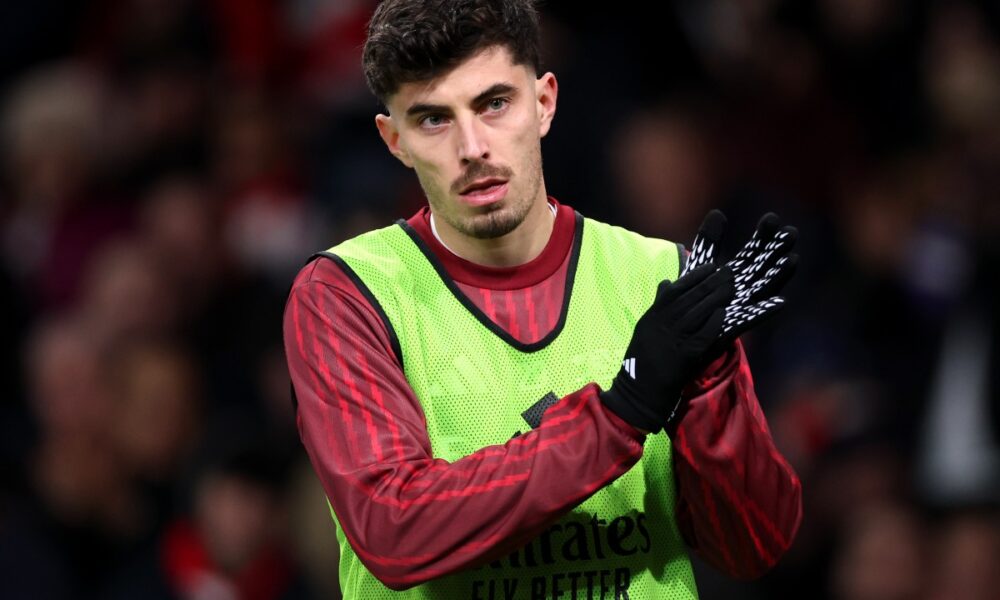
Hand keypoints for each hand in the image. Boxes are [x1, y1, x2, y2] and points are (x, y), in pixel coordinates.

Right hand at [600, 263, 733, 432]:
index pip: (675, 290)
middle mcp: (662, 324)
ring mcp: (674, 338)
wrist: (639, 389)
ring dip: (716, 298)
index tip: (710, 267)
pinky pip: (703, 334)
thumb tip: (667, 281)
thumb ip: (658, 304)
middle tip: (728, 272)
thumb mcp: (645, 326)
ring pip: (698, 312)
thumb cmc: (642, 358)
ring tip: (730, 287)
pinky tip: (724, 313)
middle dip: (711, 283)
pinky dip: (713, 322)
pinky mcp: (685, 354)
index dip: (694, 276)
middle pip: (690, 298)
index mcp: (652, 316)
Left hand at [684, 210, 797, 343]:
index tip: (772, 218)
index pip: (753, 251)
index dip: (762, 236)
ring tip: (793, 259)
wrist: (683, 332)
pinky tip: (780, 302)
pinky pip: (751, 318)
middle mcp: (744, 289)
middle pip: (763, 266)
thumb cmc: (696, 299)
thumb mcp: (701, 267)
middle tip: (791, 232)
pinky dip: (765, 311)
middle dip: (777, 251)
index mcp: (737, 274)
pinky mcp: (733, 326)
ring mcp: (742, 307)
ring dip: (779, 276)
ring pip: (764, 289)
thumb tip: (718, 213)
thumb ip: (710, 242)